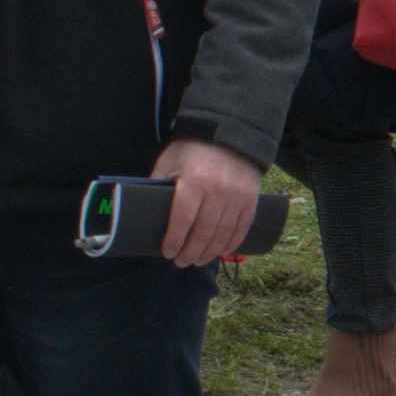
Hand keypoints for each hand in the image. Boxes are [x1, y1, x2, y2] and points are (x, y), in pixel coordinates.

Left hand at [148, 138, 262, 268]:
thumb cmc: (193, 149)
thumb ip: (159, 183)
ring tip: (198, 261)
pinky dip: (232, 243)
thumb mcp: (170, 161)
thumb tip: (144, 209)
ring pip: (222, 234)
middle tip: (181, 262)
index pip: (182, 220)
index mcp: (194, 182)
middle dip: (190, 252)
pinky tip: (221, 252)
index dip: (174, 240)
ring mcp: (237, 197)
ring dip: (209, 252)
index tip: (167, 253)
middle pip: (203, 232)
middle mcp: (218, 191)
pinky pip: (241, 228)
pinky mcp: (251, 200)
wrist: (230, 133)